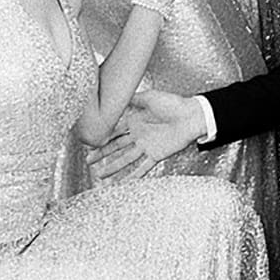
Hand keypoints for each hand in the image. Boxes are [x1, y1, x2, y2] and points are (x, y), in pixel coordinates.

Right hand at [88, 89, 204, 181]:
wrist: (192, 116)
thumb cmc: (174, 104)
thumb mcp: (150, 98)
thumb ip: (133, 100)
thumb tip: (117, 96)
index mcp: (135, 120)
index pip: (114, 131)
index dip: (102, 137)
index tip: (88, 142)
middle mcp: (138, 135)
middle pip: (116, 147)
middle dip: (102, 154)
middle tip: (88, 161)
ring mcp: (147, 146)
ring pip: (125, 159)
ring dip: (112, 168)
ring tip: (99, 176)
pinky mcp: (156, 155)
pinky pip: (142, 168)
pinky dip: (132, 176)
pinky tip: (123, 183)